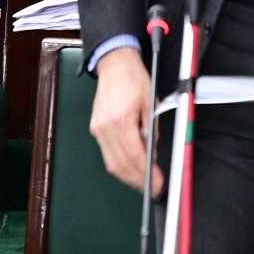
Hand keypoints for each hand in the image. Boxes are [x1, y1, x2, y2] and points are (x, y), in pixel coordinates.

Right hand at [89, 48, 162, 195]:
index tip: (158, 184)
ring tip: (143, 183)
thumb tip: (152, 153)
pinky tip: (131, 169)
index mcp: (122, 119)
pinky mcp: (95, 129)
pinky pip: (107, 154)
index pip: (135, 156)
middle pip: (121, 164)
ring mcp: (98, 129)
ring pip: (111, 163)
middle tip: (152, 190)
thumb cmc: (134, 79)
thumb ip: (151, 129)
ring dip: (128, 177)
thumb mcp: (151, 101)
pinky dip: (119, 165)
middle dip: (138, 181)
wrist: (114, 64)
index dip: (147, 174)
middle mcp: (106, 127)